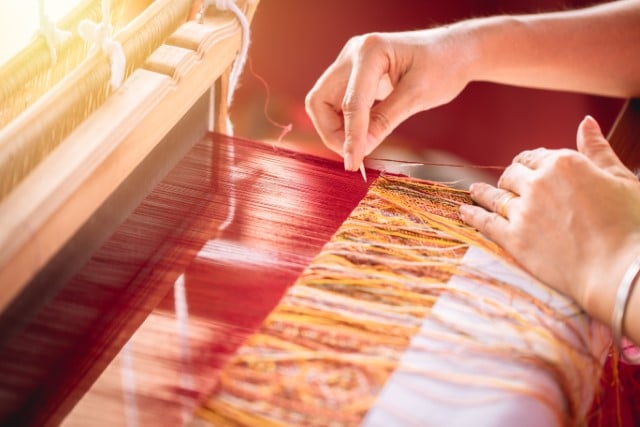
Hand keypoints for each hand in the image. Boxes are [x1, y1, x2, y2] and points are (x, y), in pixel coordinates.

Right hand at [305, 28, 473, 170]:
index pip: (351, 103)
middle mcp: (353, 53)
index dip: (350, 137)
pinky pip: (336, 103)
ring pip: (323, 103)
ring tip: (362, 145)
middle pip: (320, 100)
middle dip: (331, 132)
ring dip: (335, 129)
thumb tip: (361, 149)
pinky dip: (345, 122)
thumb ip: (385, 121)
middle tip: (354, 155)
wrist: (455, 51)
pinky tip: (363, 135)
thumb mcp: (418, 96)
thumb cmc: (443, 66)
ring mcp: (350, 63)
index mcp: (370, 51)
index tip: (353, 164)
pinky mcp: (353, 74)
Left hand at [460, 116, 639, 324]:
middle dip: (509, 178)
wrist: (620, 269)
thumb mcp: (620, 179)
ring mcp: (523, 211)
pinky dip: (471, 215)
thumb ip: (597, 149)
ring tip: (474, 193)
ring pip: (495, 196)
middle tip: (505, 183)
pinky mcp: (513, 239)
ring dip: (483, 192)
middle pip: (512, 174)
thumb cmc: (630, 224)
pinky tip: (463, 212)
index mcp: (564, 163)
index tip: (526, 166)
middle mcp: (538, 182)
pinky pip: (484, 222)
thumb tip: (585, 121)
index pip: (535, 156)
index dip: (529, 162)